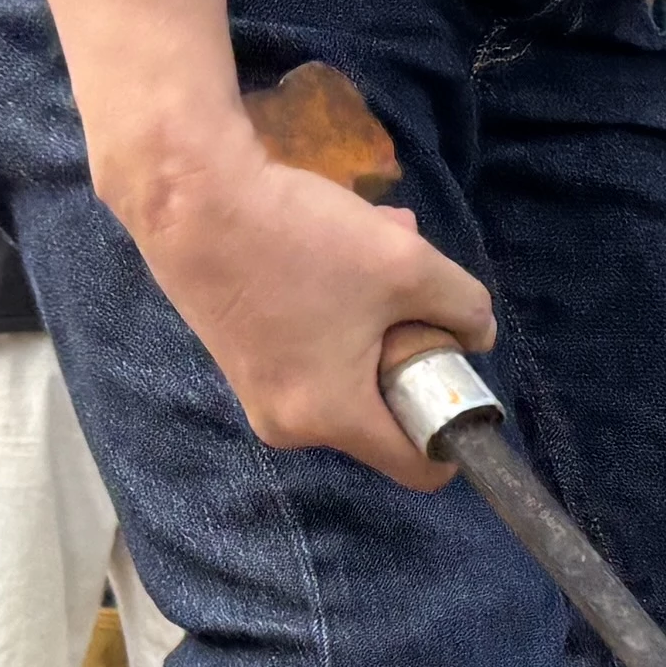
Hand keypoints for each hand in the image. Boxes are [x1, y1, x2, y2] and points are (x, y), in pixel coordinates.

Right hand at [116, 129, 494, 489]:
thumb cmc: (298, 239)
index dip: (456, 429)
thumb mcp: (408, 264)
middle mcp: (290, 424)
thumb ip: (464, 307)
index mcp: (332, 418)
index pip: (419, 468)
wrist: (188, 198)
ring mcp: (260, 393)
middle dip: (411, 341)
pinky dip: (340, 304)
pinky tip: (336, 243)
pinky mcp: (244, 358)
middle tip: (407, 278)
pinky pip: (317, 349)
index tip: (459, 372)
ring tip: (376, 239)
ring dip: (379, 308)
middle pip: (387, 404)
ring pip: (355, 365)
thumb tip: (477, 337)